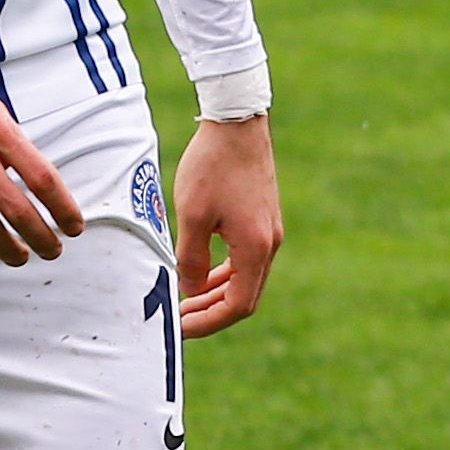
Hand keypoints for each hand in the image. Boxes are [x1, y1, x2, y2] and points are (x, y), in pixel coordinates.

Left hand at [172, 114, 281, 337]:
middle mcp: (269, 243)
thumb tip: (190, 290)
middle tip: (179, 318)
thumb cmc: (212, 166)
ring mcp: (270, 230)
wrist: (236, 121)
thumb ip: (190, 259)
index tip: (181, 327)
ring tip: (186, 298)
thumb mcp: (192, 215)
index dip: (208, 322)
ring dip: (217, 292)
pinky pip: (246, 257)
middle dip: (211, 311)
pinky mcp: (263, 216)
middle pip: (244, 296)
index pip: (238, 305)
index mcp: (255, 248)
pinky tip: (201, 269)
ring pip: (245, 277)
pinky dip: (224, 271)